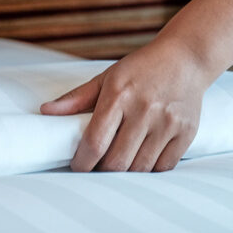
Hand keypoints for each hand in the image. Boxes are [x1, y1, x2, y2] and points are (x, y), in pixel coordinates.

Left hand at [40, 41, 209, 171]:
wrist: (185, 59)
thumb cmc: (139, 69)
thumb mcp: (106, 78)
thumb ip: (76, 98)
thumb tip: (46, 111)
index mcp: (119, 96)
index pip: (95, 142)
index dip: (82, 162)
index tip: (77, 166)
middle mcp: (145, 110)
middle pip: (117, 161)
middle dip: (101, 171)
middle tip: (95, 167)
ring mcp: (168, 123)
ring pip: (140, 168)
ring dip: (124, 173)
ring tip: (116, 165)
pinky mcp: (187, 133)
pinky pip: (163, 167)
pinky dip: (148, 170)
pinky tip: (139, 161)